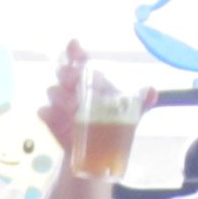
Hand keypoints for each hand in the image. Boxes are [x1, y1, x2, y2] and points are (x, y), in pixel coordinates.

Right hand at [36, 40, 155, 172]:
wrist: (98, 153)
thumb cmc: (114, 125)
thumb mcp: (131, 114)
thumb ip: (141, 103)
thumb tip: (152, 91)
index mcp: (91, 81)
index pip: (80, 60)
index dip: (75, 51)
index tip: (74, 45)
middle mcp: (73, 89)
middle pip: (64, 72)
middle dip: (67, 73)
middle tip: (74, 79)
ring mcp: (61, 106)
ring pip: (53, 92)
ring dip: (59, 94)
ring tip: (69, 103)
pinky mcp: (53, 123)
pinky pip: (45, 115)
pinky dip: (47, 114)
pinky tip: (47, 113)